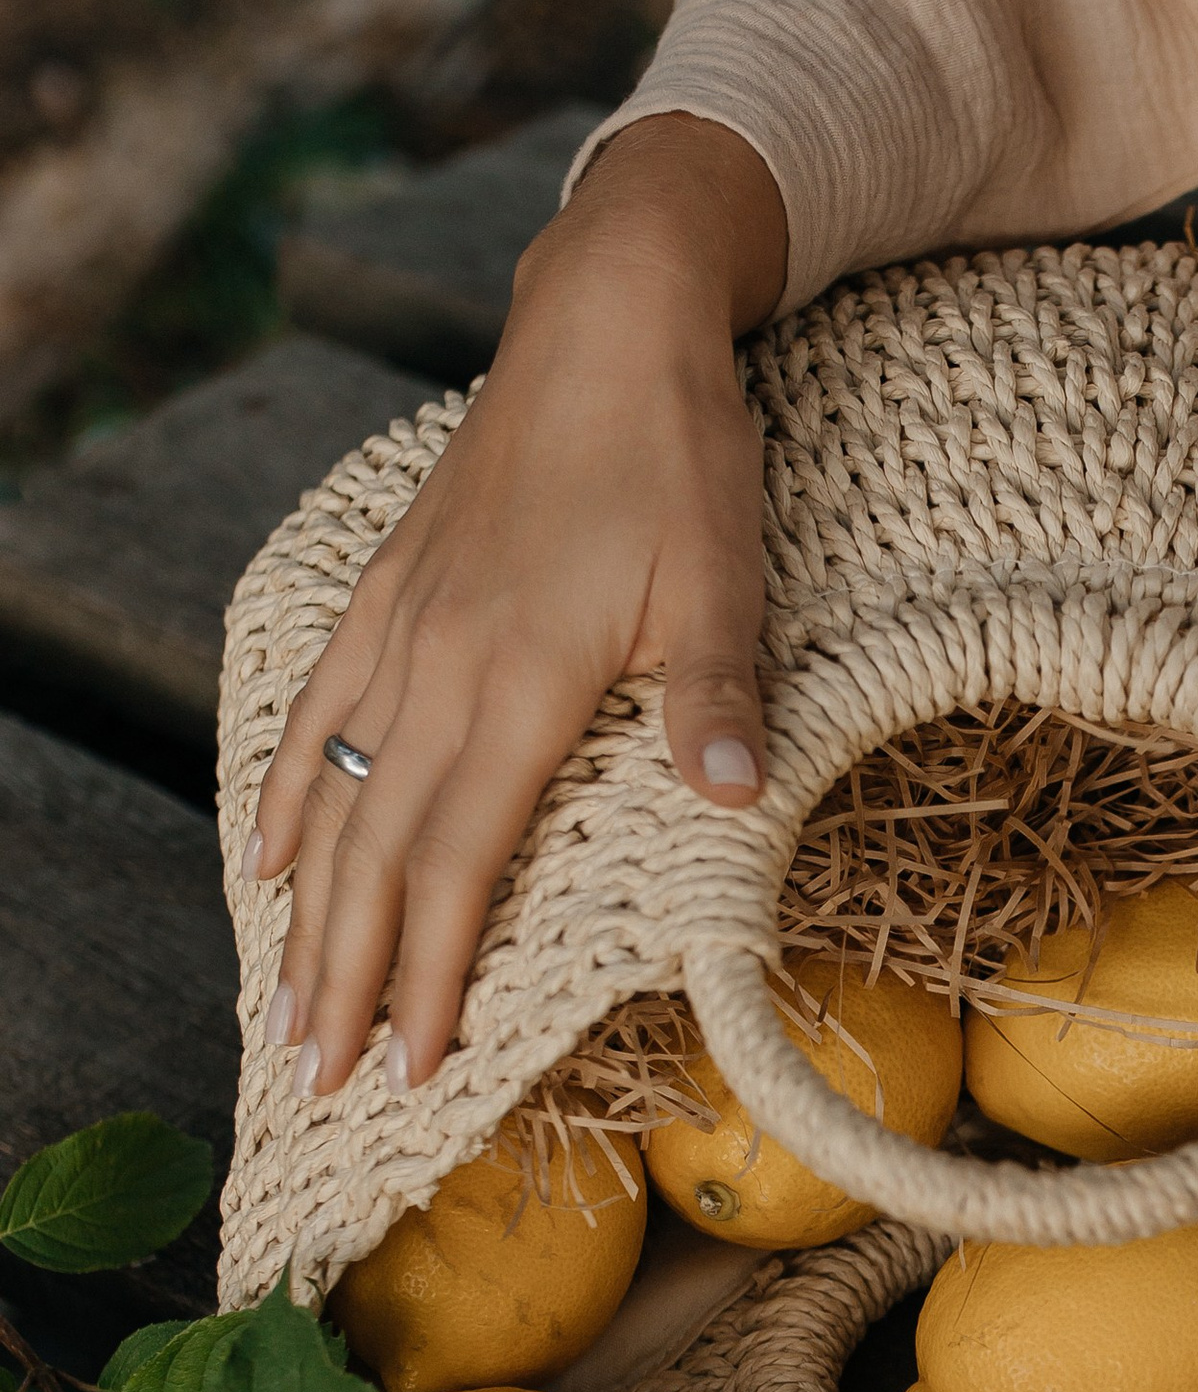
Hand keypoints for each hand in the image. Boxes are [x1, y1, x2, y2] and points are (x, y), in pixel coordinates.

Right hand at [250, 112, 790, 1098]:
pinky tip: (268, 854)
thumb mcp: (723, 571)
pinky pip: (317, 706)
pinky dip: (285, 790)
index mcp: (517, 677)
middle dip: (347, 975)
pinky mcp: (390, 586)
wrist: (608, 314)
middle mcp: (437, 661)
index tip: (411, 1065)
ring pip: (332, 792)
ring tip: (288, 1005)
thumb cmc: (678, 449)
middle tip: (323, 1078)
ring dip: (307, 910)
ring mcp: (401, 622)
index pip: (457, 860)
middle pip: (374, 851)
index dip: (429, 971)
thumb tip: (734, 795)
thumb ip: (714, 688)